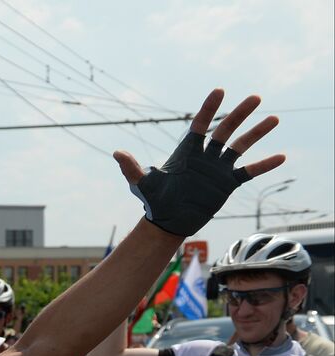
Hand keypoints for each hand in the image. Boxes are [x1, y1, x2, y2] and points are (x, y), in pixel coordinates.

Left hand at [114, 89, 282, 237]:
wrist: (167, 222)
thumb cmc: (153, 202)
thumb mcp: (142, 184)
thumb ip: (131, 168)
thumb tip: (117, 153)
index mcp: (186, 152)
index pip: (200, 125)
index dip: (209, 108)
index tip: (219, 91)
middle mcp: (205, 156)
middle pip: (225, 130)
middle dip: (239, 114)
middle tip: (255, 97)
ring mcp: (218, 169)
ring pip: (240, 146)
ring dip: (257, 133)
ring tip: (274, 118)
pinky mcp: (226, 184)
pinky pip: (248, 172)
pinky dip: (263, 165)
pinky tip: (281, 157)